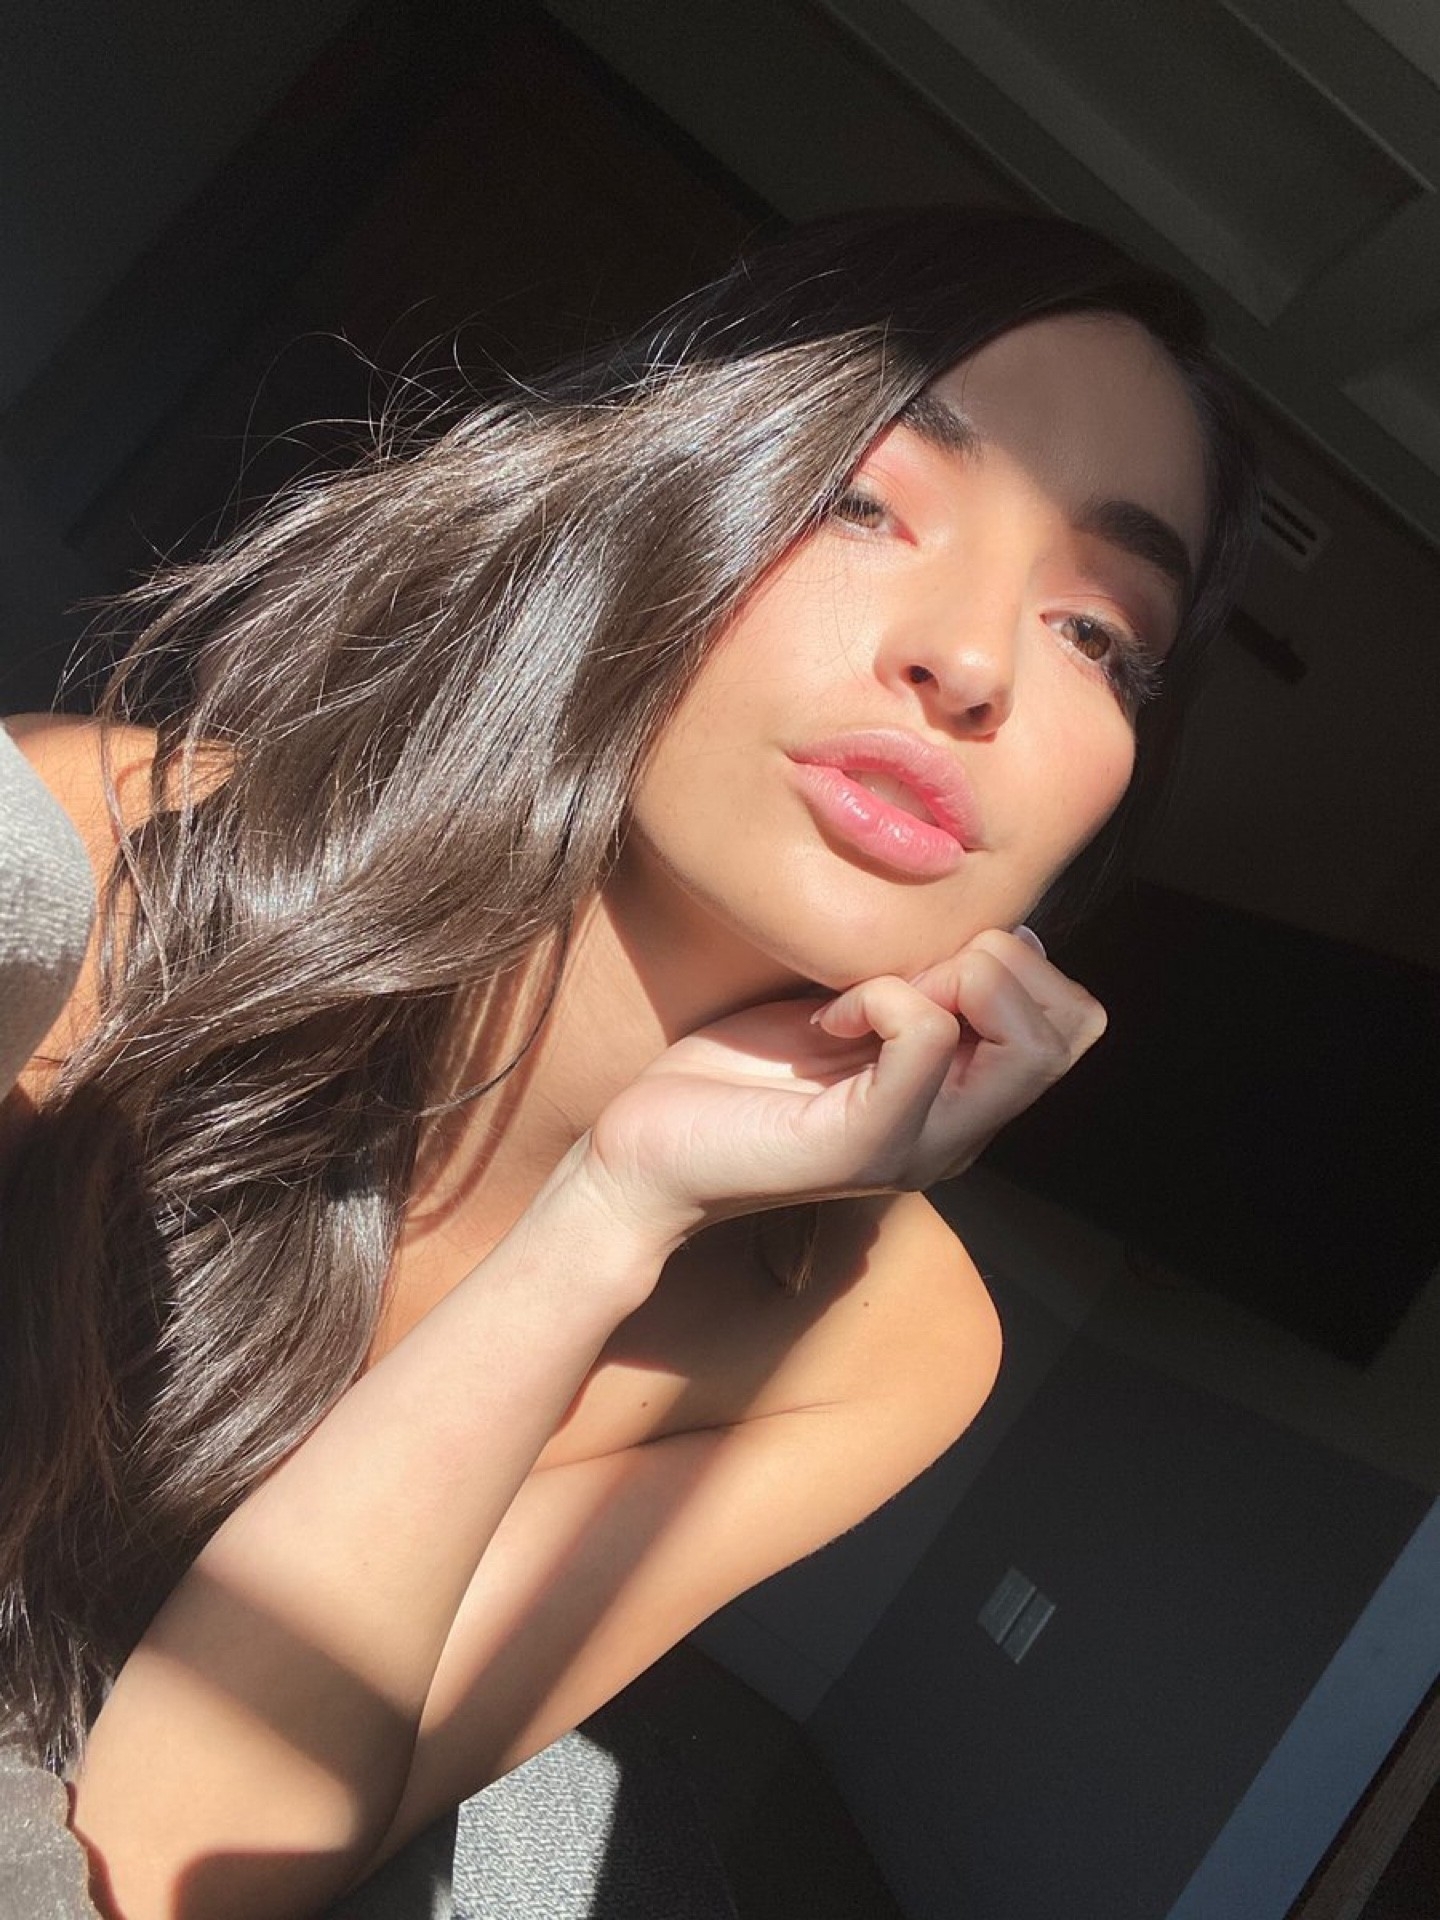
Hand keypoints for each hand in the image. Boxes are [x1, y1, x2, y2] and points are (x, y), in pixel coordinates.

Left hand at [578, 928, 1106, 1250]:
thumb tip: (1007, 933)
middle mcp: (960, 1133)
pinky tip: (827, 1021)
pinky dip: (880, 996)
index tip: (923, 961)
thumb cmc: (737, 1079)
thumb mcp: (850, 1012)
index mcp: (963, 1100)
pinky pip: (923, 1034)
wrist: (647, 1155)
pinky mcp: (864, 1146)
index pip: (1076, 1023)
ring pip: (1026, 1042)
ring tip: (870, 995)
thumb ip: (925, 986)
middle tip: (908, 972)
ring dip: (953, 977)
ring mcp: (920, 1146)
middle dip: (1003, 963)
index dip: (1018, 965)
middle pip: (1072, 1032)